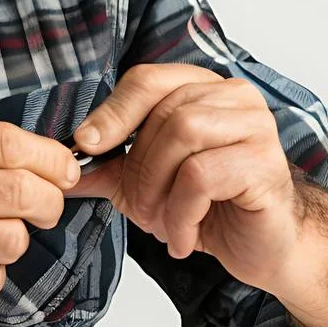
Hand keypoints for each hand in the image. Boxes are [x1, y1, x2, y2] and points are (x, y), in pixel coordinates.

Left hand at [67, 64, 302, 293]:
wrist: (265, 247)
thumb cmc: (215, 208)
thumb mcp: (149, 185)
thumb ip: (110, 170)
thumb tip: (62, 166)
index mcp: (204, 89)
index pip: (149, 79)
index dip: (113, 112)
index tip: (87, 145)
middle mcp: (234, 97)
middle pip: (165, 112)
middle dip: (138, 168)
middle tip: (138, 209)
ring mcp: (256, 126)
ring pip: (184, 133)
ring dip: (158, 189)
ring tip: (161, 223)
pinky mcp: (265, 163)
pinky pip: (202, 176)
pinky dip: (181, 213)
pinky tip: (183, 237)